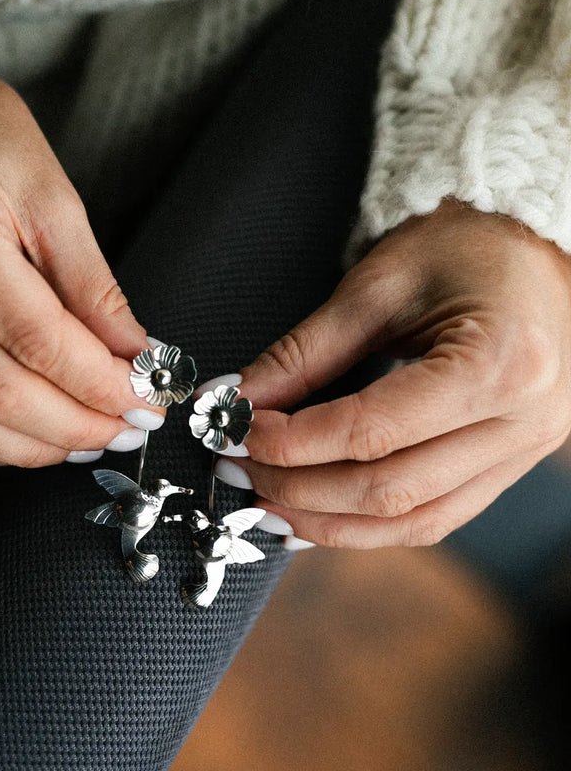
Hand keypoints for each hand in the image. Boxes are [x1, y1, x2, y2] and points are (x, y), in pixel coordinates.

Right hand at [0, 29, 160, 465]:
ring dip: (31, 444)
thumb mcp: (52, 193)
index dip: (99, 384)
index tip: (146, 401)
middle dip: (74, 425)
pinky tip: (34, 435)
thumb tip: (137, 359)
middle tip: (127, 429)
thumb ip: (93, 287)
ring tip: (88, 441)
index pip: (36, 339)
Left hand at [231, 200, 570, 547]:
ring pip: (412, 521)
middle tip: (236, 471)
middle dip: (298, 489)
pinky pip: (435, 517)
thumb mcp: (375, 287)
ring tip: (266, 504)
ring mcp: (525, 452)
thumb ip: (303, 353)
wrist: (534, 246)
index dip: (291, 442)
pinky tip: (318, 514)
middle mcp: (522, 422)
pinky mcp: (513, 465)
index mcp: (496, 364)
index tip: (237, 431)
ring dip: (329, 522)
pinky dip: (371, 524)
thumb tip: (236, 400)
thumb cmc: (463, 246)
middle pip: (390, 490)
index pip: (371, 431)